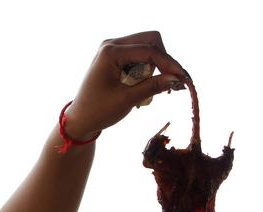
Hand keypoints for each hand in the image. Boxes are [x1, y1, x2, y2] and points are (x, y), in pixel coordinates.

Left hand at [61, 31, 186, 141]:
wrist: (80, 119)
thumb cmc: (99, 111)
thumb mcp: (127, 100)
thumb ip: (152, 87)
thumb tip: (176, 79)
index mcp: (111, 52)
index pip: (149, 50)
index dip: (169, 63)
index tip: (182, 79)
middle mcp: (111, 44)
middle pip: (150, 40)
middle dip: (163, 60)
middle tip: (170, 81)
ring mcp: (113, 49)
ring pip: (147, 46)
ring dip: (155, 65)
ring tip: (153, 87)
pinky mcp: (115, 56)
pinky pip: (139, 55)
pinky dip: (147, 68)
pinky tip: (144, 85)